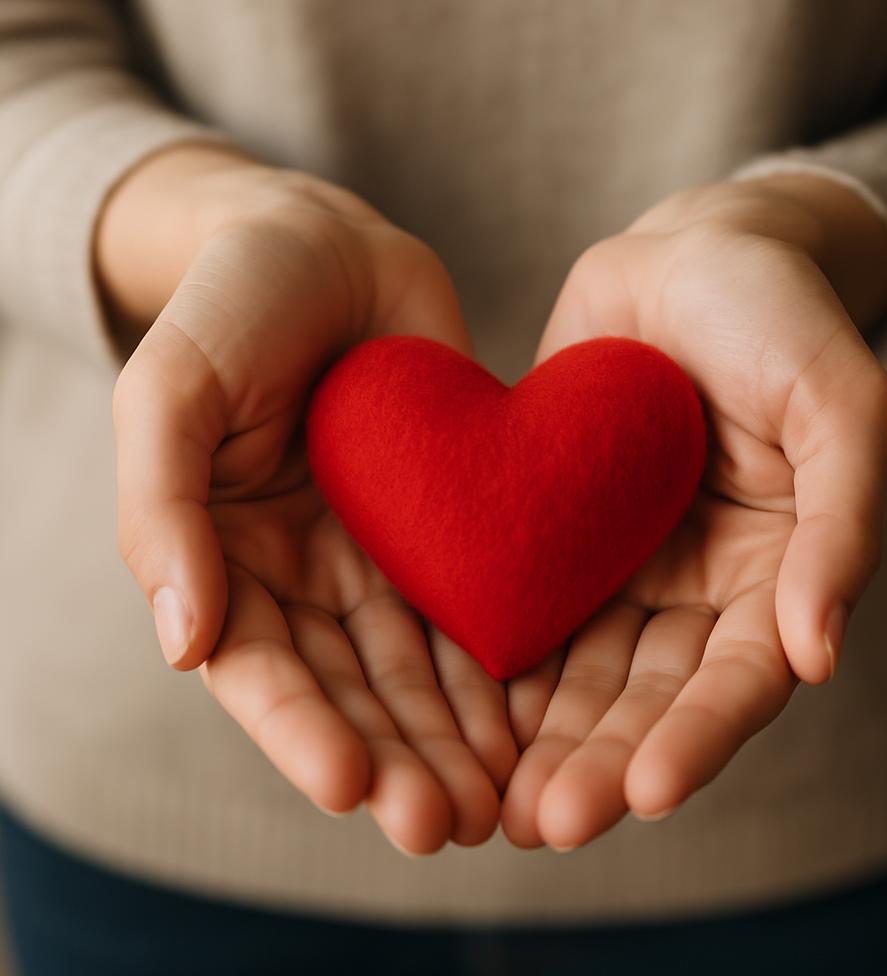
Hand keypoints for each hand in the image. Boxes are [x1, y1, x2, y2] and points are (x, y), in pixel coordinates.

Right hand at [107, 147, 516, 852]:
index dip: (301, 731)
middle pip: (352, 690)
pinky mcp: (450, 527)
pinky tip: (540, 718)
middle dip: (396, 761)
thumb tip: (181, 644)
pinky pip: (477, 607)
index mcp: (226, 559)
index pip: (262, 669)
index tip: (349, 786)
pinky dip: (504, 668)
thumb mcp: (172, 391)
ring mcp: (381, 555)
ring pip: (421, 669)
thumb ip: (162, 512)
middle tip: (447, 825)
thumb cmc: (233, 307)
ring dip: (458, 739)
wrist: (326, 246)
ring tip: (503, 802)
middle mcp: (306, 575)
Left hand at [501, 175, 886, 849]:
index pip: (739, 680)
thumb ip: (842, 525)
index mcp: (775, 573)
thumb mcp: (839, 405)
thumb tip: (820, 653)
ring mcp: (620, 562)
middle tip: (544, 824)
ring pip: (579, 670)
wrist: (691, 252)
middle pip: (648, 695)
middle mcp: (694, 585)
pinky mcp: (552, 529)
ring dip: (541, 739)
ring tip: (493, 802)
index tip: (646, 795)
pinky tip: (455, 711)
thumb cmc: (780, 317)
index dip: (697, 739)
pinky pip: (521, 602)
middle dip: (600, 762)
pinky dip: (494, 662)